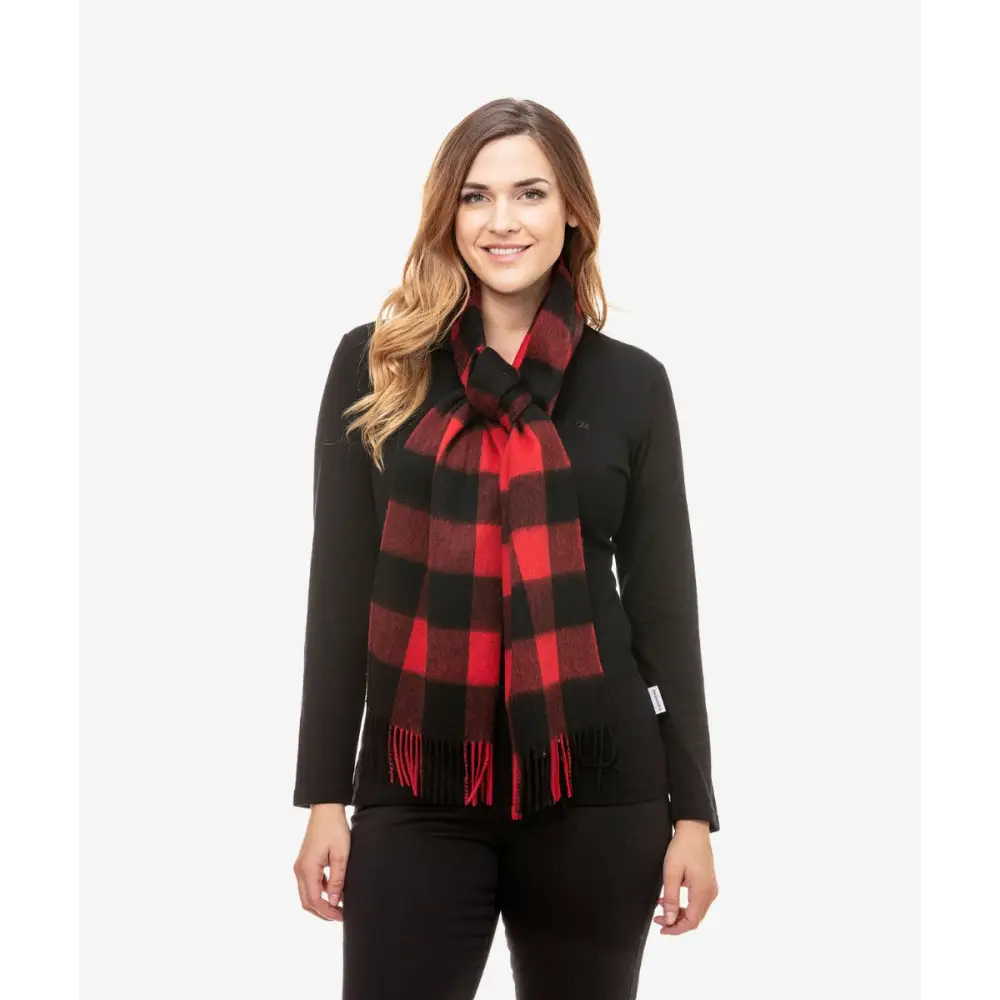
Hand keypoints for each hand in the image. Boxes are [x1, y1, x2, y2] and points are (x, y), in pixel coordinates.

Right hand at [294, 804, 350, 920]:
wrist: (325, 809)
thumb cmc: (335, 829)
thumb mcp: (341, 855)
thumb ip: (337, 880)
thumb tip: (335, 902)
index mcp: (307, 869)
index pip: (314, 901)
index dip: (327, 912)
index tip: (342, 917)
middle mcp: (299, 870)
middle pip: (307, 902)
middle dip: (322, 912)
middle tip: (340, 916)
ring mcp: (300, 866)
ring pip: (307, 894)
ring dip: (321, 903)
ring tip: (338, 906)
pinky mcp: (304, 862)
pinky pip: (310, 883)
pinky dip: (320, 892)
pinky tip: (334, 891)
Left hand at [653, 820, 717, 935]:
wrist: (694, 829)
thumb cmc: (682, 847)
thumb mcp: (671, 872)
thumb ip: (670, 898)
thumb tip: (668, 920)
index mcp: (702, 891)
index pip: (691, 922)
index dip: (675, 929)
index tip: (661, 929)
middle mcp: (710, 892)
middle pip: (695, 919)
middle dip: (676, 923)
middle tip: (658, 920)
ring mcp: (711, 887)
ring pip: (696, 911)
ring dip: (679, 914)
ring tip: (661, 908)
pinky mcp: (708, 882)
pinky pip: (697, 901)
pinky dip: (684, 905)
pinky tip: (670, 899)